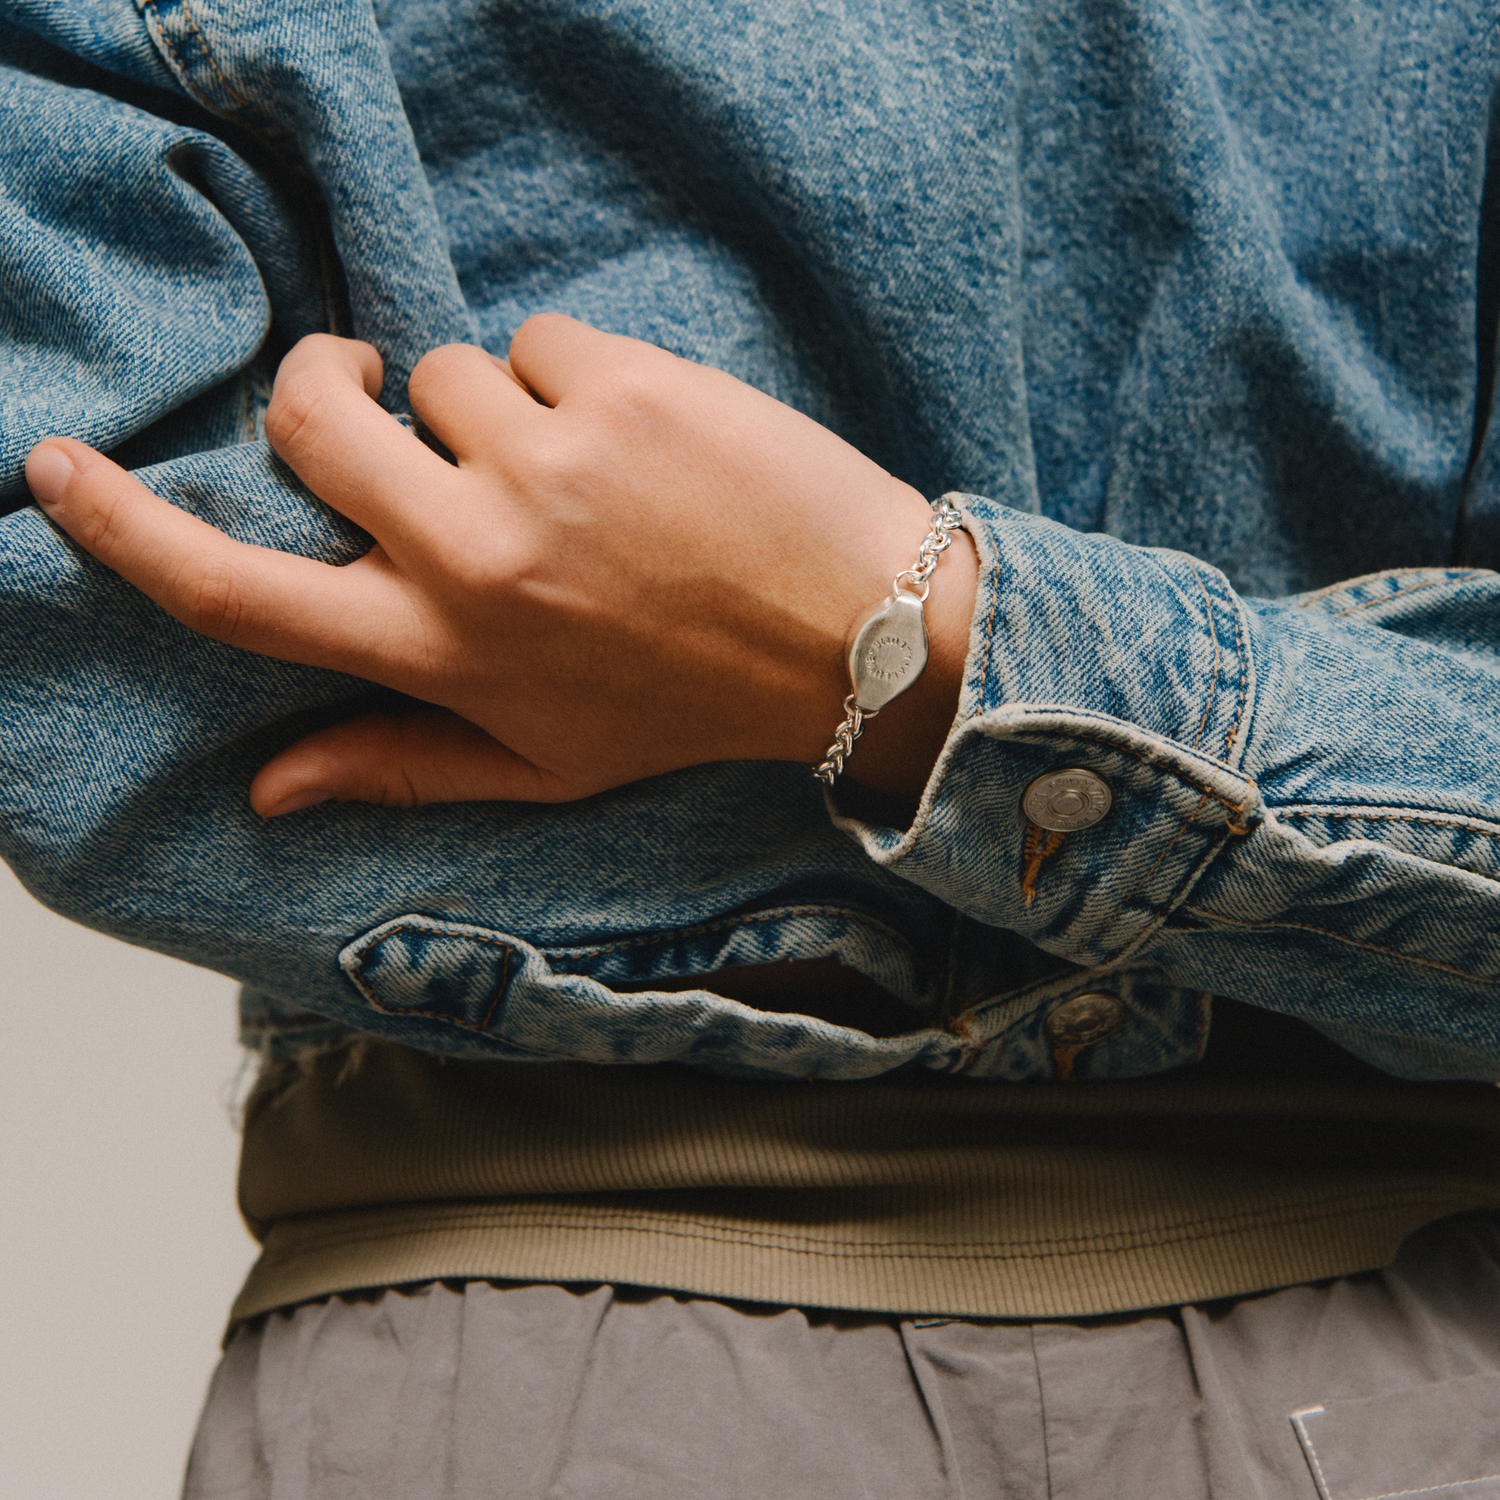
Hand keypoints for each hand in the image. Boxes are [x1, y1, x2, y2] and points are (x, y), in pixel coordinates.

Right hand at [25, 318, 976, 811]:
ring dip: (487, 405)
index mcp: (438, 653)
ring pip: (438, 370)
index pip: (236, 593)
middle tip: (372, 400)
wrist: (857, 637)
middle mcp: (470, 555)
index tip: (57, 469)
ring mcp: (542, 462)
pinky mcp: (618, 387)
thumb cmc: (689, 707)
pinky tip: (639, 441)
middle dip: (326, 394)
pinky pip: (534, 339)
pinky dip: (569, 378)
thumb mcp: (543, 767)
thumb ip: (397, 765)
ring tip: (577, 469)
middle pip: (309, 422)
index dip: (125, 527)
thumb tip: (265, 789)